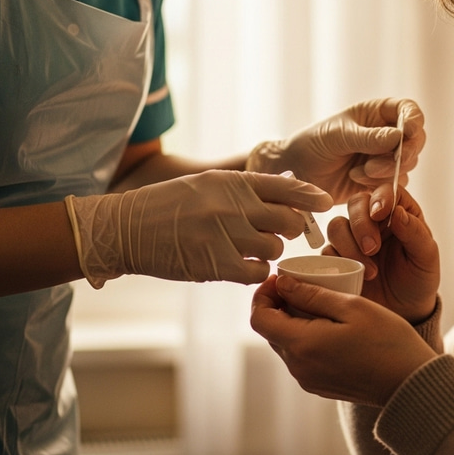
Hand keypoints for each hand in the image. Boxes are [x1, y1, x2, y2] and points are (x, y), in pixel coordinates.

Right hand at [65, 170, 332, 287]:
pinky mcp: (214, 263)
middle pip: (288, 220)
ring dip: (269, 252)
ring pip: (274, 248)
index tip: (326, 202)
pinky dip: (255, 271)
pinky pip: (256, 271)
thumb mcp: (206, 185)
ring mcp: (224, 235)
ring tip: (251, 249)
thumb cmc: (168, 205)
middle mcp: (232, 205)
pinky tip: (242, 266)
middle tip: (280, 233)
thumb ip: (242, 189)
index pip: (285, 187)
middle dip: (290, 229)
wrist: (127, 228)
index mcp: (231, 182)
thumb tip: (281, 196)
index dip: (310, 196)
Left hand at [246, 98, 424, 203]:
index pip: (409, 111)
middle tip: (374, 166)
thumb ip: (369, 137)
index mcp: (377, 113)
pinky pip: (395, 184)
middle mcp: (386, 134)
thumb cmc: (314, 143)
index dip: (414, 121)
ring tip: (357, 173)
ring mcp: (385, 157)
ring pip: (406, 165)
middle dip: (400, 155)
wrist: (298, 171)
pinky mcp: (380, 180)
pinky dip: (380, 185)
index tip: (409, 132)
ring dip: (385, 172)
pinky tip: (356, 180)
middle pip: (414, 141)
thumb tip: (399, 136)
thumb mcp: (339, 136)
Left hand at [251, 275, 435, 405]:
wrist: (411, 384)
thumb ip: (311, 294)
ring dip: (292, 319)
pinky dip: (305, 335)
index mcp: (302, 345)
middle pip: (270, 330)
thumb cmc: (387, 341)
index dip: (263, 294)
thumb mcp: (351, 306)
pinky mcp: (320, 385)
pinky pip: (300, 356)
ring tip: (318, 300)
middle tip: (301, 284)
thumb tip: (281, 283)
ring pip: (285, 342)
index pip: (259, 318)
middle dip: (278, 304)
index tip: (281, 278)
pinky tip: (329, 323)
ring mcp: (308, 379)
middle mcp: (299, 367)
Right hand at [324, 184, 438, 323]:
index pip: (386, 191)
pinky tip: (353, 277)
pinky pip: (326, 251)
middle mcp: (372, 221)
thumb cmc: (418, 281)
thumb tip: (398, 211)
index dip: (380, 197)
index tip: (380, 213)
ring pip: (337, 225)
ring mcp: (352, 238)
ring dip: (349, 245)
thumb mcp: (426, 258)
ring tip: (370, 272)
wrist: (403, 312)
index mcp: (398, 213)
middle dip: (361, 224)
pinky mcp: (336, 258)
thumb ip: (415, 233)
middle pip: (356, 203)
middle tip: (373, 248)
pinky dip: (337, 262)